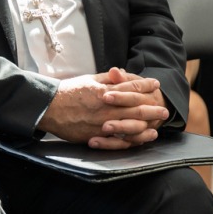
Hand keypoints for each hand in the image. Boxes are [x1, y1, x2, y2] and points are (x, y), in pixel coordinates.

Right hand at [37, 67, 168, 149]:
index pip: (129, 86)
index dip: (144, 85)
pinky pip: (117, 141)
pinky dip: (131, 140)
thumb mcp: (87, 80)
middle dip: (151, 107)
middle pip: (134, 107)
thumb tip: (119, 73)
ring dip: (145, 126)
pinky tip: (140, 139)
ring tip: (157, 126)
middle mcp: (105, 107)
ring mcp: (101, 123)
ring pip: (129, 125)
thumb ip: (106, 79)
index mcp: (103, 91)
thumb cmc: (67, 92)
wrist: (49, 108)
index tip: (155, 83)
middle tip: (163, 109)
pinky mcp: (96, 136)